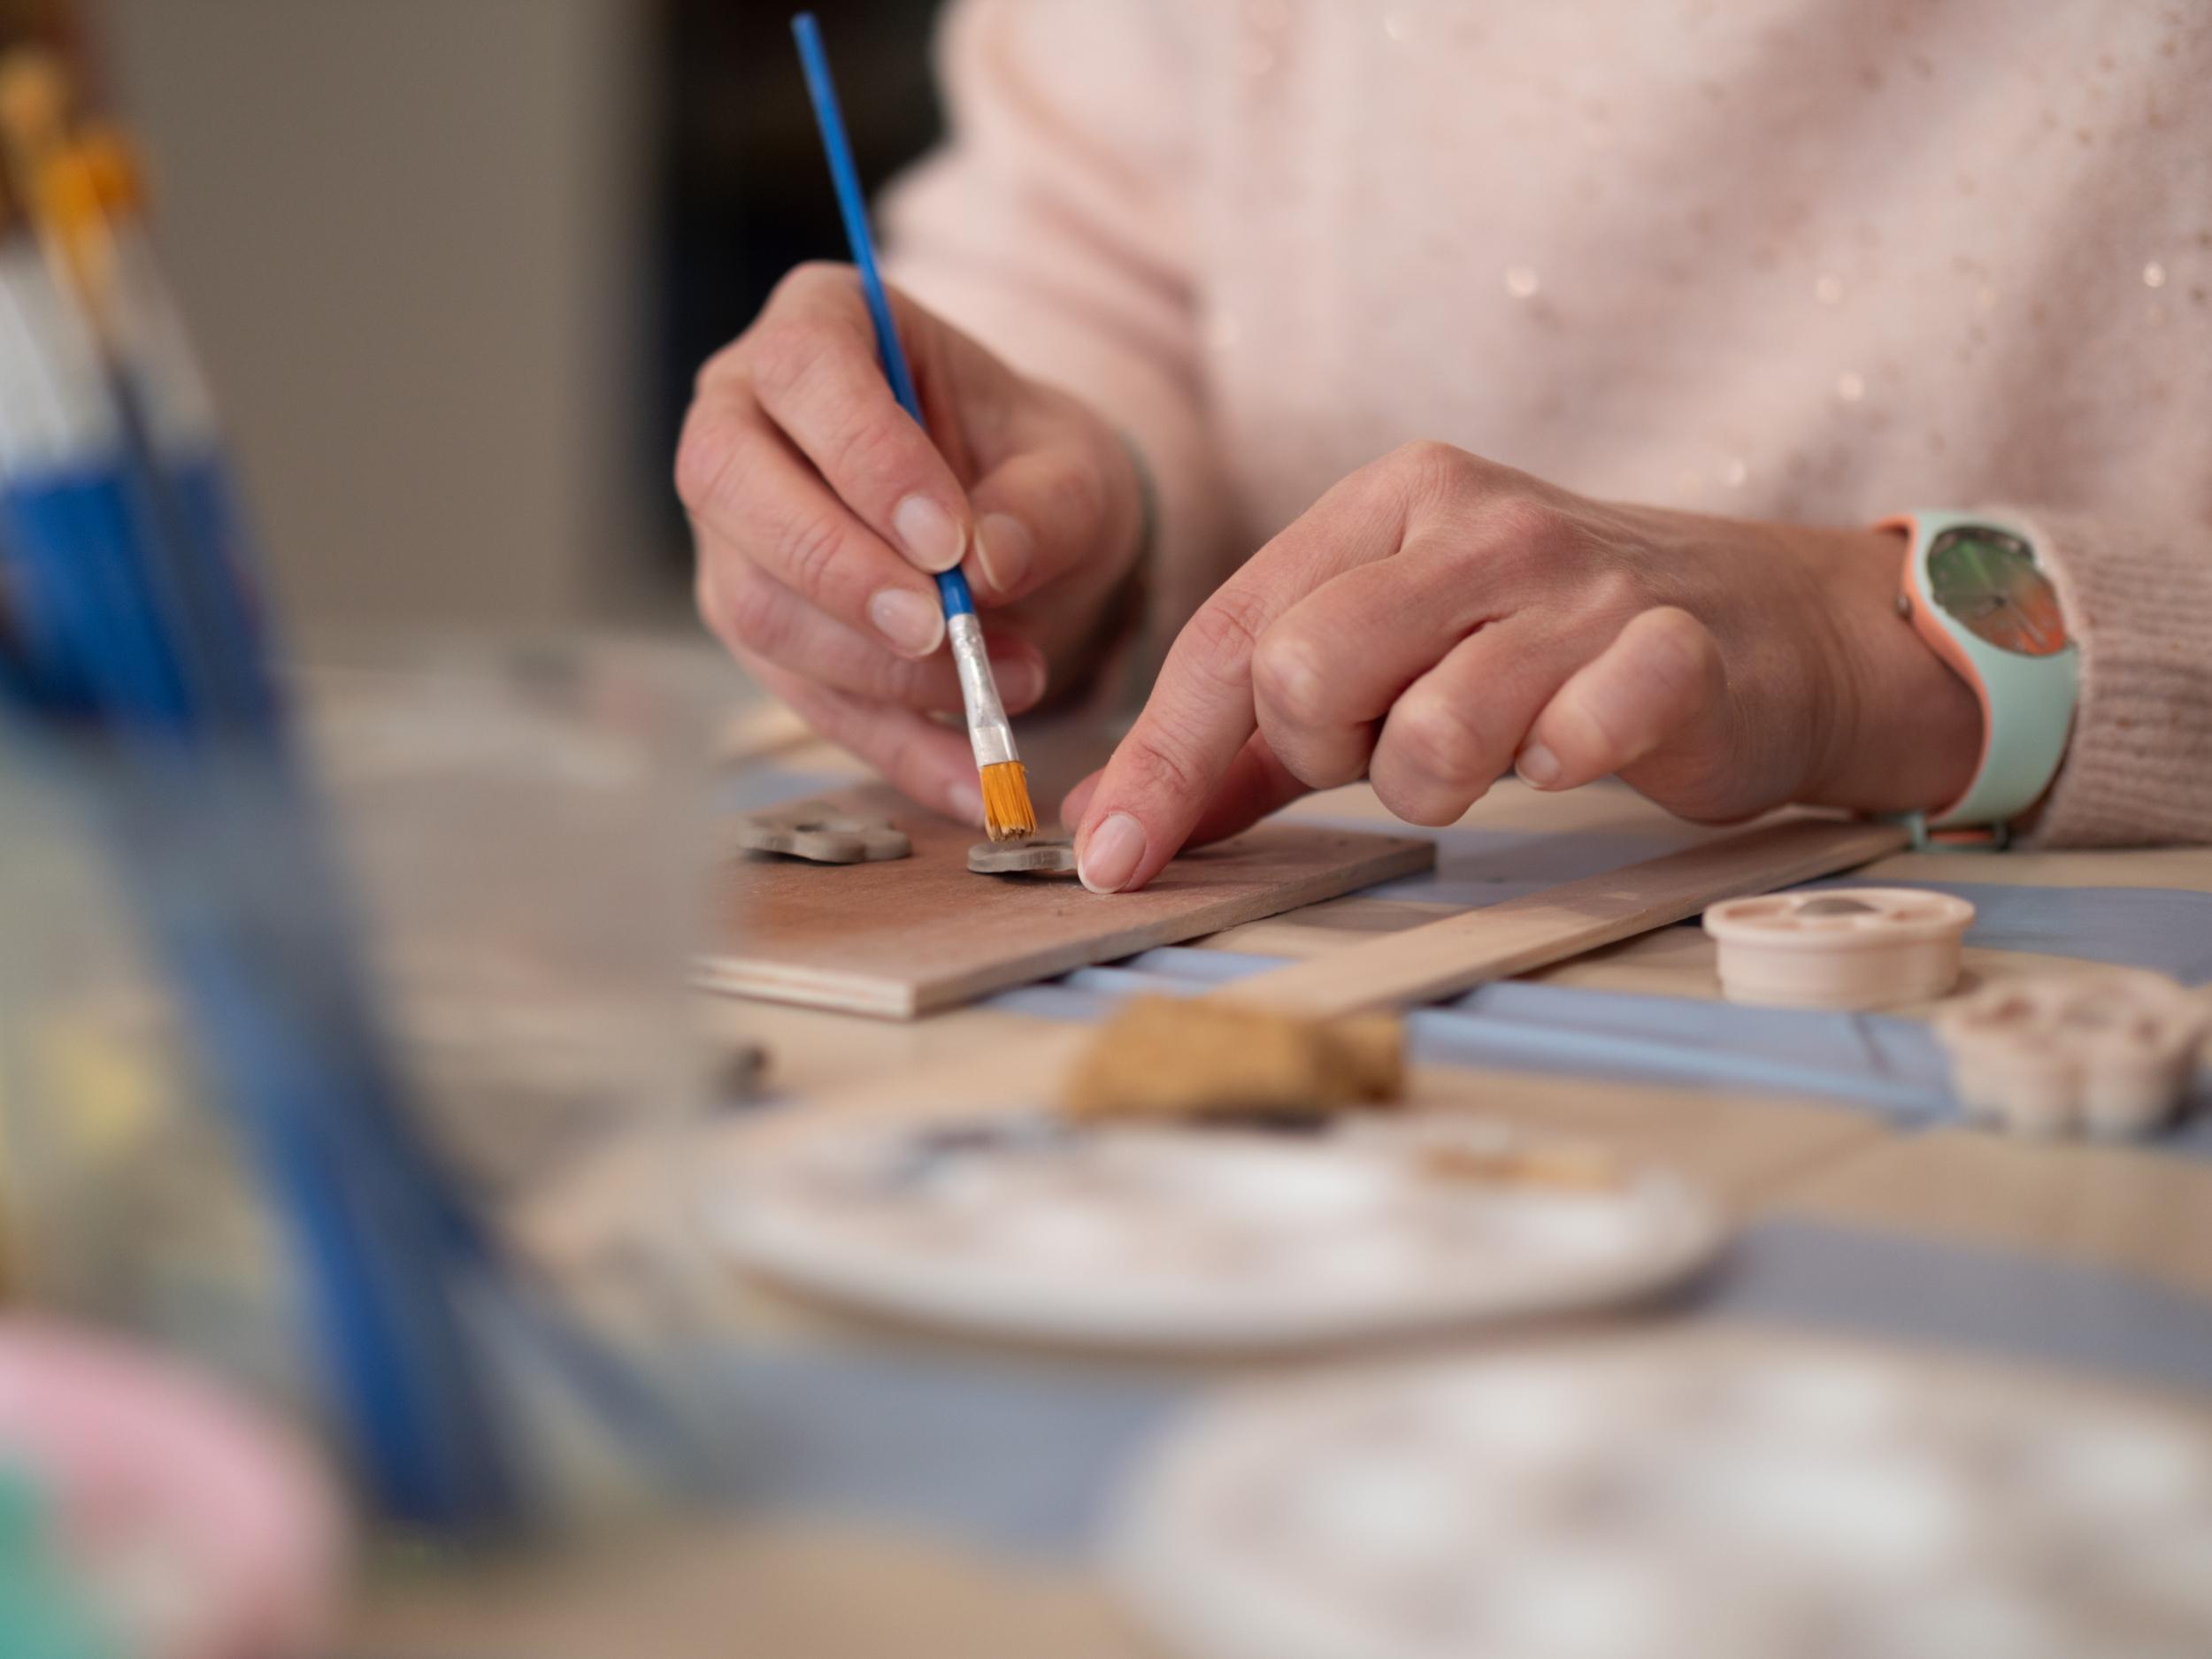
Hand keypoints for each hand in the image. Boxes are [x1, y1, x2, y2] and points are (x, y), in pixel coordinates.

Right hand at [679, 263, 1143, 822]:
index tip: (946, 537)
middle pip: (730, 482)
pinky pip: (802, 696)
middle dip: (837, 569)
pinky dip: (893, 746)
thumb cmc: (1032, 464)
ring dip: (879, 667)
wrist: (1022, 528)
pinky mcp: (753, 624)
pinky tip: (972, 776)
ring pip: (756, 603)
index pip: (806, 371)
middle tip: (939, 631)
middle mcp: (743, 416)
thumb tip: (986, 568)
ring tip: (1004, 682)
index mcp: (819, 326)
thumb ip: (1043, 504)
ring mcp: (731, 529)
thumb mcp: (1073, 466)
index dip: (864, 456)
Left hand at [1063, 442, 1980, 892]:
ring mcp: (1579, 581)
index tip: (1116, 860)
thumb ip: (1251, 741)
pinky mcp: (1672, 648)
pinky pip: (1571, 742)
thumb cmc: (1554, 649)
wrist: (1774, 631)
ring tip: (1494, 753)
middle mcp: (1475, 523)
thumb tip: (1111, 821)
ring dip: (1438, 783)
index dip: (1161, 760)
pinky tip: (1582, 749)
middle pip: (1302, 673)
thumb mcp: (1392, 662)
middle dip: (1325, 755)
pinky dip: (1560, 770)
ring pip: (1427, 731)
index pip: (1231, 635)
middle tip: (1391, 749)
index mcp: (1390, 505)